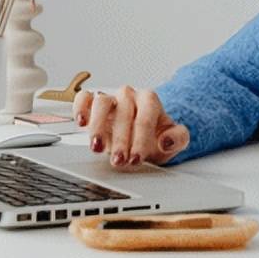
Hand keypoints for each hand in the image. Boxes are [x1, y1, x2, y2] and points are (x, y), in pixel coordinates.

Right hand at [72, 86, 189, 168]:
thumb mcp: (174, 140)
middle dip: (121, 139)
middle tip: (119, 161)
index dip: (141, 138)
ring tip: (97, 147)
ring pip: (102, 102)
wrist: (142, 135)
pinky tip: (81, 122)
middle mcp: (129, 96)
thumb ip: (178, 138)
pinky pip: (83, 98)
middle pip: (123, 112)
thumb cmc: (155, 136)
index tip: (136, 158)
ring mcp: (110, 98)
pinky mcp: (92, 102)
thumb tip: (167, 141)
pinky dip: (80, 108)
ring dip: (98, 126)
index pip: (146, 115)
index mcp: (149, 100)